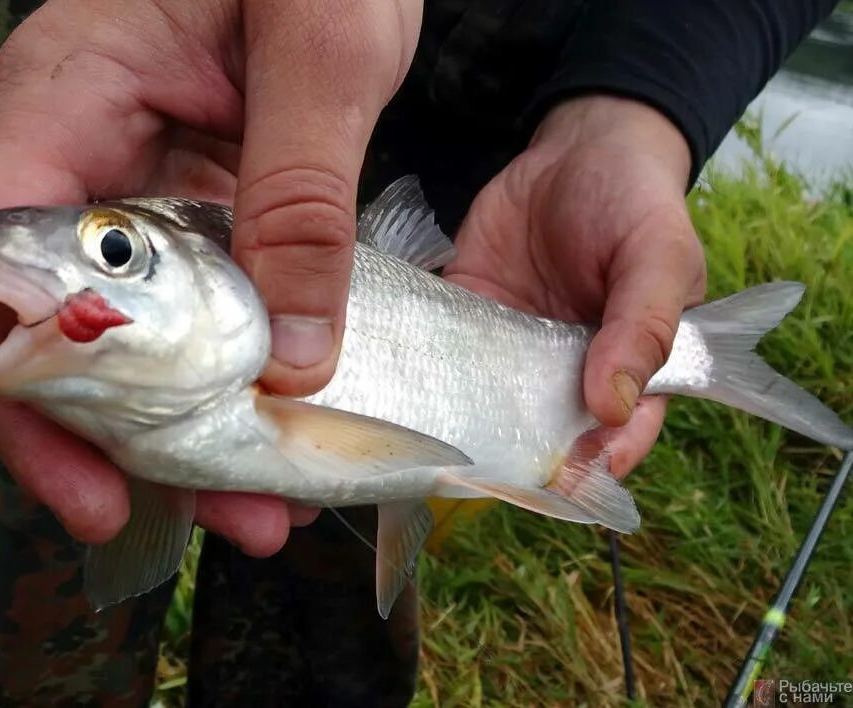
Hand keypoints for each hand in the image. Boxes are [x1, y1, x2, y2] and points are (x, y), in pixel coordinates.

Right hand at [0, 0, 421, 551]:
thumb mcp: (322, 54)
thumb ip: (301, 198)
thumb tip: (292, 360)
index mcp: (67, 100)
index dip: (26, 396)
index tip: (98, 488)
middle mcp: (84, 154)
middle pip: (66, 329)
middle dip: (135, 440)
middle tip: (232, 516)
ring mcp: (141, 183)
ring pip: (139, 330)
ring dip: (197, 421)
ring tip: (268, 500)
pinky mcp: (200, 200)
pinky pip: (198, 302)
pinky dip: (235, 365)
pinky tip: (284, 417)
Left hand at [443, 95, 706, 476]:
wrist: (577, 149)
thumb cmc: (635, 202)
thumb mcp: (657, 255)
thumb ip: (643, 325)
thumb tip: (613, 406)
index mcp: (626, 371)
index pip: (613, 439)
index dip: (588, 466)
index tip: (556, 477)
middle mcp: (564, 375)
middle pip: (538, 437)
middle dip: (508, 458)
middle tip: (474, 470)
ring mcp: (510, 351)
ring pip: (481, 405)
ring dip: (453, 424)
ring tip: (422, 442)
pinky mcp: (466, 316)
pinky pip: (440, 353)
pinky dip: (416, 369)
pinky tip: (391, 386)